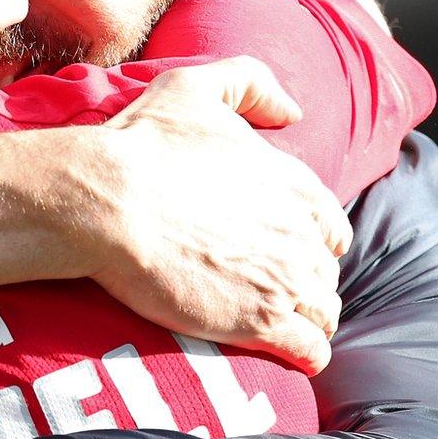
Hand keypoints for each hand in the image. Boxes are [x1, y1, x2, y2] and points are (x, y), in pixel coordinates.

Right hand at [84, 56, 350, 372]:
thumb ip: (249, 82)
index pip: (329, 223)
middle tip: (275, 291)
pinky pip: (310, 349)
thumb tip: (293, 112)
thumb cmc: (142, 145)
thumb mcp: (193, 87)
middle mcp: (298, 232)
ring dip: (310, 319)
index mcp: (291, 183)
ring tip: (285, 327)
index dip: (312, 239)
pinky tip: (294, 356)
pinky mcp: (261, 322)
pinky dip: (307, 354)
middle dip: (307, 282)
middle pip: (326, 271)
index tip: (290, 250)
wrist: (107, 202)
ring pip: (324, 312)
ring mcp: (284, 279)